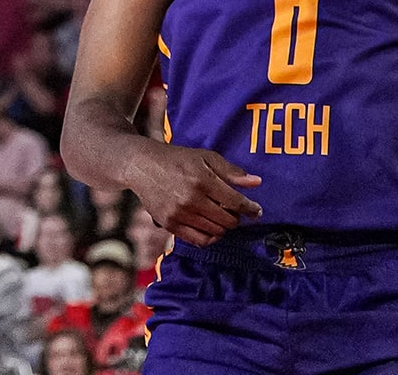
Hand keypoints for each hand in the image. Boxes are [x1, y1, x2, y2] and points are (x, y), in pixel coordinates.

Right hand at [128, 139, 260, 244]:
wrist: (142, 165)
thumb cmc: (176, 159)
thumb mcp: (204, 157)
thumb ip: (231, 171)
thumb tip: (257, 182)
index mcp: (202, 179)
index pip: (236, 202)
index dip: (250, 208)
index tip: (256, 210)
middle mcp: (192, 199)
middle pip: (228, 220)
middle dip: (235, 217)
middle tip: (233, 210)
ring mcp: (180, 213)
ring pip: (216, 232)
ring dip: (223, 227)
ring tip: (220, 216)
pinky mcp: (170, 224)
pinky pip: (199, 241)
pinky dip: (210, 238)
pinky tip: (211, 228)